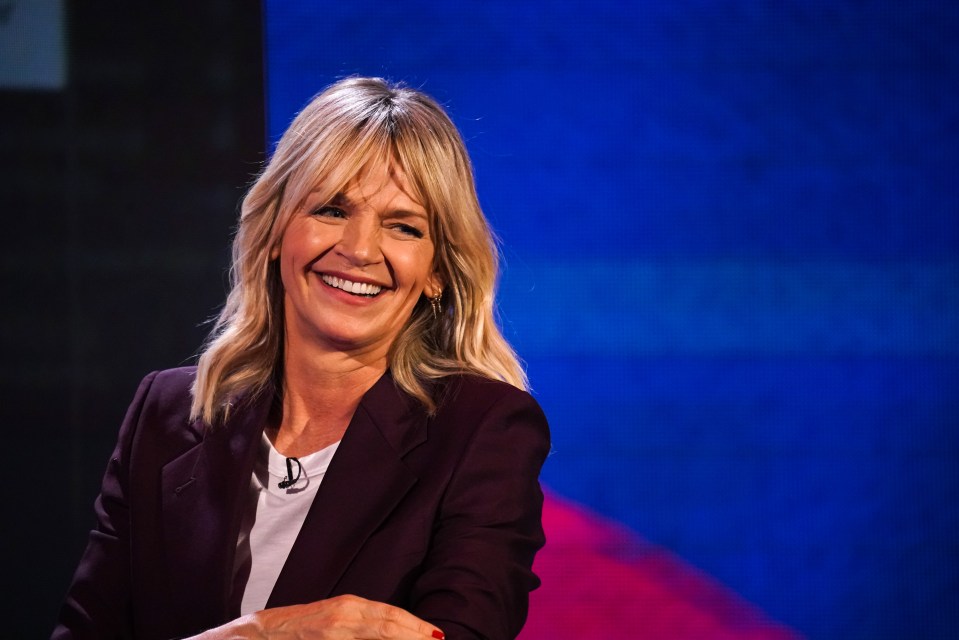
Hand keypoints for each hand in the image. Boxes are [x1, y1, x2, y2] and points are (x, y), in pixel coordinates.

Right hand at [189, 594, 443, 638]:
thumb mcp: (329, 622)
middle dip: (416, 636)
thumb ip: (359, 626)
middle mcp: (342, 616)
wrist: (247, 637)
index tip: (437, 636)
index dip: (416, 627)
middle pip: (390, 626)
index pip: (392, 616)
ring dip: (402, 639)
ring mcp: (331, 631)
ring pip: (377, 633)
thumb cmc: (289, 632)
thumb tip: (394, 634)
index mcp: (347, 607)